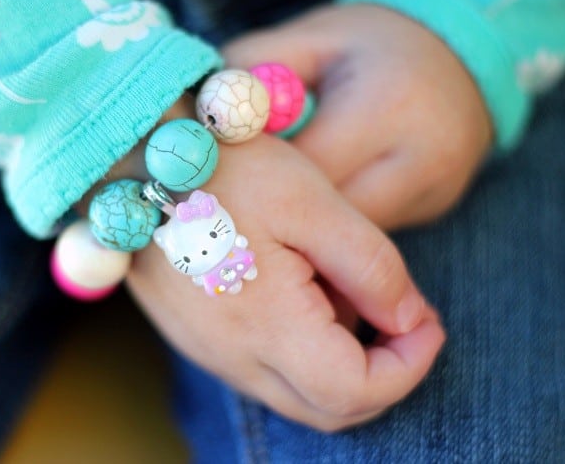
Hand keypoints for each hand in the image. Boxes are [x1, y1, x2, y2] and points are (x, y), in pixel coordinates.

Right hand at [126, 133, 444, 430]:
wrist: (136, 154)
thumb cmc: (227, 166)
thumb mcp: (314, 202)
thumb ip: (372, 268)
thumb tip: (409, 319)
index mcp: (265, 325)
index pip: (356, 391)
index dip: (410, 366)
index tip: (428, 320)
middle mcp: (232, 355)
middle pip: (328, 410)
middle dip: (383, 375)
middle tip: (403, 317)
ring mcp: (208, 350)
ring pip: (296, 393)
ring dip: (341, 360)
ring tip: (344, 286)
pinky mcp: (195, 335)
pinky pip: (262, 367)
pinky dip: (302, 349)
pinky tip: (301, 287)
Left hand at [223, 4, 492, 230]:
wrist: (460, 53)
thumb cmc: (370, 41)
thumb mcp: (311, 38)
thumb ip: (254, 67)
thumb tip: (197, 112)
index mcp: (386, 106)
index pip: (304, 170)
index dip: (258, 181)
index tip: (219, 182)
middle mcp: (419, 159)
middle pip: (328, 219)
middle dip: (277, 217)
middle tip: (232, 213)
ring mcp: (432, 192)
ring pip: (346, 237)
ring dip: (304, 232)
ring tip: (264, 215)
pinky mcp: (433, 209)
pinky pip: (366, 233)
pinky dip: (331, 231)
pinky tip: (303, 217)